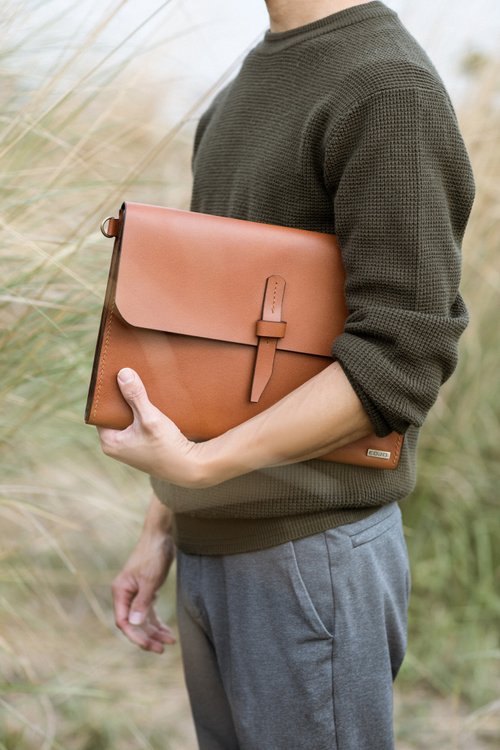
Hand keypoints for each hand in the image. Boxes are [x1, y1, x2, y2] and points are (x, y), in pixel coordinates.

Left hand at [97, 368, 206, 487]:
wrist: (189, 468)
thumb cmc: (167, 447)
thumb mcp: (150, 418)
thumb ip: (135, 396)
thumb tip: (123, 374)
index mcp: (109, 442)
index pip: (101, 412)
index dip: (108, 395)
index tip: (115, 377)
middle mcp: (116, 446)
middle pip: (115, 414)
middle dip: (123, 398)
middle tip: (131, 378)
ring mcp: (129, 447)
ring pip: (127, 418)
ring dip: (135, 405)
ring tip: (142, 388)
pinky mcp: (142, 446)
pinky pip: (137, 424)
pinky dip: (143, 414)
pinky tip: (153, 403)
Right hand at [112, 529, 175, 653]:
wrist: (162, 536)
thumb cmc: (153, 554)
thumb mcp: (150, 580)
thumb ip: (142, 602)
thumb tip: (134, 624)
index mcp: (121, 592)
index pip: (123, 622)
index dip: (135, 636)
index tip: (149, 646)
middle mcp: (125, 595)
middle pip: (134, 624)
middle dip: (147, 637)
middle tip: (162, 649)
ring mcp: (136, 594)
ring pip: (143, 620)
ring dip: (155, 632)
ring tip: (170, 642)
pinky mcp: (146, 591)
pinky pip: (150, 612)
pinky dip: (158, 622)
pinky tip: (167, 631)